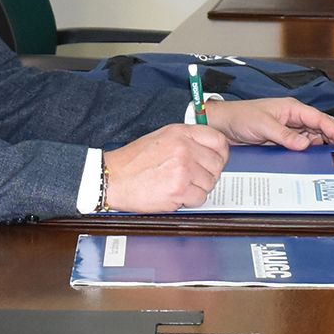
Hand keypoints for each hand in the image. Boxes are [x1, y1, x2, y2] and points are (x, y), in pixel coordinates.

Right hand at [102, 122, 229, 210]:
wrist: (112, 178)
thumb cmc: (132, 161)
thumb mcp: (161, 137)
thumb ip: (186, 140)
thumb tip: (208, 150)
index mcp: (181, 133)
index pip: (218, 141)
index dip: (220, 154)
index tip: (215, 161)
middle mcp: (184, 148)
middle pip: (217, 164)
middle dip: (208, 174)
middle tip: (194, 178)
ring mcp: (183, 169)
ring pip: (210, 183)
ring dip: (198, 188)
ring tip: (179, 186)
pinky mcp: (179, 190)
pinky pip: (200, 198)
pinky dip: (190, 201)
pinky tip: (175, 195)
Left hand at [202, 96, 333, 148]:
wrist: (222, 124)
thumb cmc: (240, 116)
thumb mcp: (263, 126)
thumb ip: (285, 135)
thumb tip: (305, 144)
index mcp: (291, 108)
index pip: (319, 119)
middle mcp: (292, 118)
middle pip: (319, 128)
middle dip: (332, 139)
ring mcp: (287, 129)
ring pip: (311, 138)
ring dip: (319, 147)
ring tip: (329, 158)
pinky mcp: (280, 140)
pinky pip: (298, 146)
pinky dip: (306, 152)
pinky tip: (310, 160)